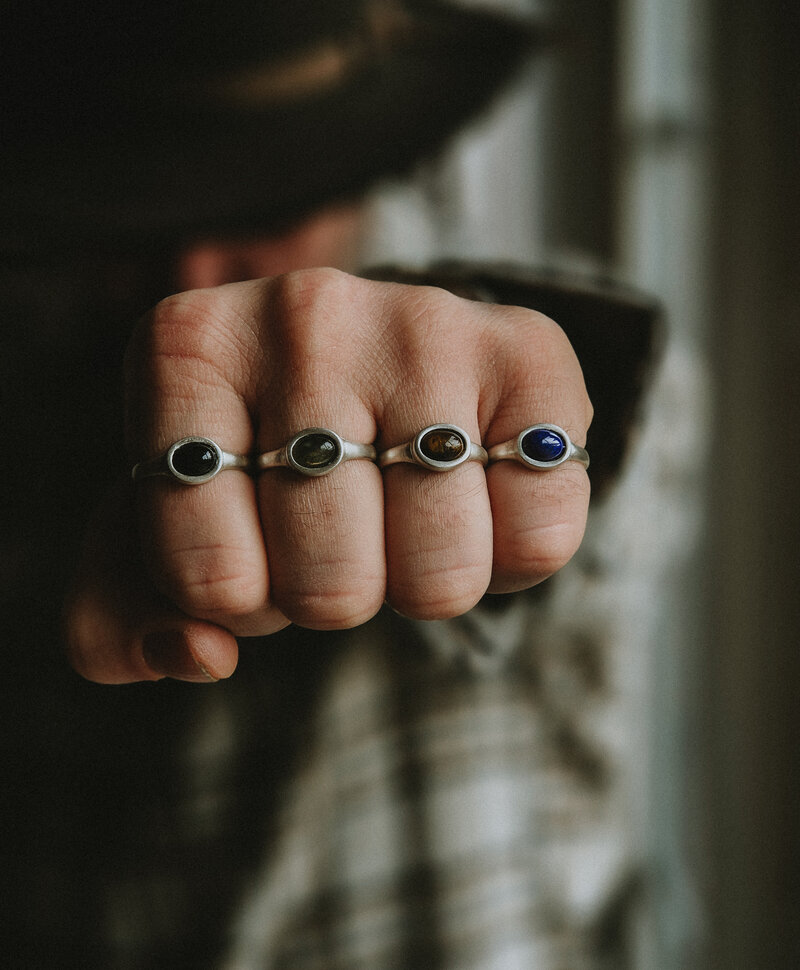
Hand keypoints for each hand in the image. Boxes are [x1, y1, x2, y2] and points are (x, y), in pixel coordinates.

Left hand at [65, 268, 591, 682]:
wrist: (383, 369)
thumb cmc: (266, 461)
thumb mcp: (164, 532)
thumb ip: (121, 618)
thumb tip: (199, 654)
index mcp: (185, 350)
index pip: (207, 579)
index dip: (244, 597)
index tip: (258, 541)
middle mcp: (301, 313)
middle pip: (330, 589)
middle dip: (337, 593)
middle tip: (341, 529)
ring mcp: (423, 324)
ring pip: (440, 574)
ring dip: (421, 580)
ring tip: (405, 511)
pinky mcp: (530, 353)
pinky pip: (540, 539)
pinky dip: (510, 558)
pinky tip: (476, 497)